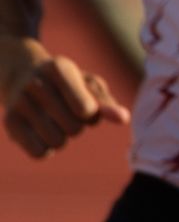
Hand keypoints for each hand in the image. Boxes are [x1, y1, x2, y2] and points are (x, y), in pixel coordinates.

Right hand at [0, 38, 128, 157]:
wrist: (22, 74)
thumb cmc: (67, 82)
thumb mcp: (88, 85)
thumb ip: (106, 102)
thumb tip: (123, 119)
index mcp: (59, 68)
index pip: (85, 109)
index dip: (90, 113)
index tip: (83, 104)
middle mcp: (35, 84)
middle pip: (74, 128)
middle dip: (77, 125)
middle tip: (65, 111)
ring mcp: (18, 102)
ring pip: (57, 142)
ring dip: (62, 137)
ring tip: (53, 120)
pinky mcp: (9, 122)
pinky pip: (39, 153)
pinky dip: (46, 148)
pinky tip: (41, 132)